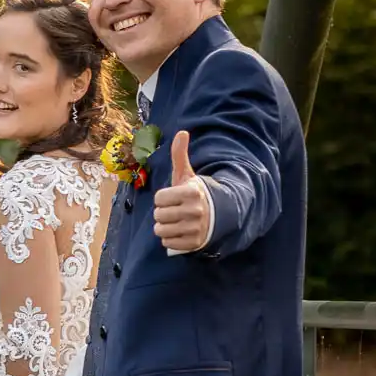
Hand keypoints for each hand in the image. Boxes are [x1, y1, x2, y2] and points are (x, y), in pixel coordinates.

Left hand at [153, 130, 210, 251]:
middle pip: (158, 215)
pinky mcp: (194, 243)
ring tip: (174, 221)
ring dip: (163, 227)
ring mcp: (195, 228)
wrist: (217, 214)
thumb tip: (181, 132)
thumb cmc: (195, 193)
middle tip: (173, 211)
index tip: (173, 198)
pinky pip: (167, 243)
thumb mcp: (187, 175)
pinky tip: (179, 232)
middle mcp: (194, 210)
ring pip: (160, 230)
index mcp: (191, 192)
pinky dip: (169, 239)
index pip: (159, 198)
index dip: (163, 198)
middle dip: (162, 213)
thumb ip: (180, 155)